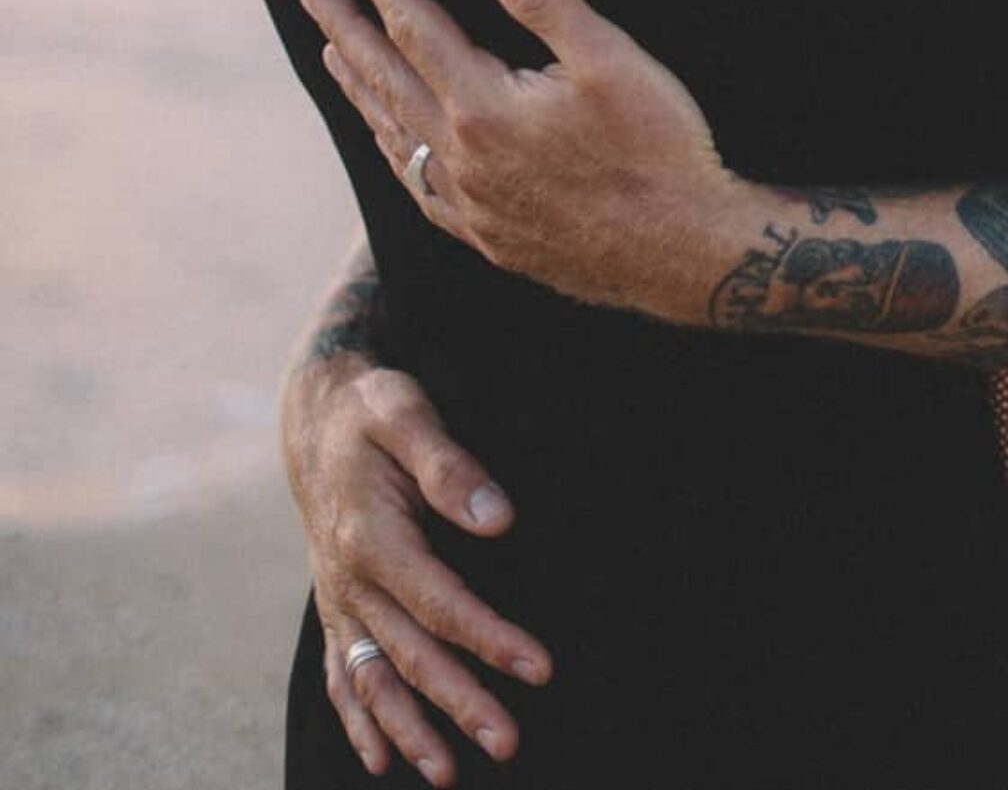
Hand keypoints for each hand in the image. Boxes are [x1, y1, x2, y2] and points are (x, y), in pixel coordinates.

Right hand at [281, 344, 550, 780]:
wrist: (315, 414)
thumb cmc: (371, 409)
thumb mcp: (407, 413)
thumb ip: (450, 465)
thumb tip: (499, 518)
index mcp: (372, 537)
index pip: (441, 602)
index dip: (490, 638)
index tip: (539, 668)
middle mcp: (350, 579)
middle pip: (411, 654)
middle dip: (460, 703)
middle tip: (509, 743)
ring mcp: (339, 598)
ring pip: (374, 677)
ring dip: (409, 729)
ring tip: (448, 775)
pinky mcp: (336, 603)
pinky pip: (341, 672)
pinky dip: (358, 718)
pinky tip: (379, 759)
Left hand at [302, 0, 753, 319]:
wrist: (687, 255)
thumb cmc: (658, 150)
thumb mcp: (608, 58)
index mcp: (483, 110)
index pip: (413, 26)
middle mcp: (461, 162)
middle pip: (387, 80)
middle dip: (348, 28)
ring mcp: (472, 207)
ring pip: (394, 137)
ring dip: (361, 89)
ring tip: (333, 55)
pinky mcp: (492, 240)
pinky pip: (418, 189)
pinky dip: (393, 153)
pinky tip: (394, 145)